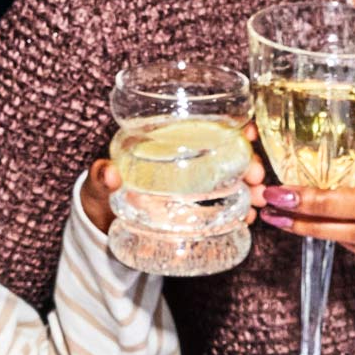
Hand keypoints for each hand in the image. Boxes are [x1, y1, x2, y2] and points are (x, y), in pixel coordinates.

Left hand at [81, 125, 263, 235]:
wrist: (102, 228)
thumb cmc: (99, 196)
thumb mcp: (98, 187)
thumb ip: (100, 179)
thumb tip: (107, 173)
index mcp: (165, 144)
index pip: (205, 128)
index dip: (232, 126)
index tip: (249, 131)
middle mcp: (185, 161)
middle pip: (227, 154)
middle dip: (249, 162)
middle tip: (255, 178)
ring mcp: (193, 187)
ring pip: (231, 180)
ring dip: (250, 188)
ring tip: (256, 203)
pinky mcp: (196, 212)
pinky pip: (225, 207)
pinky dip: (241, 210)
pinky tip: (248, 218)